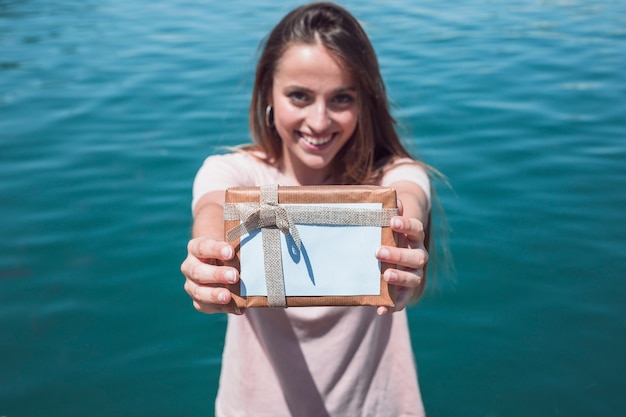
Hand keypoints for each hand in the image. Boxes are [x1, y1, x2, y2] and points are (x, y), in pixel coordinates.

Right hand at [180, 237, 243, 314]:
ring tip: (228, 297)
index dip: (215, 249)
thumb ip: (238, 241)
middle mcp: (190, 267)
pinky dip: (225, 308)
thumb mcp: (232, 243)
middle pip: (198, 272)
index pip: (202, 247)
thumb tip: (253, 234)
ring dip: (214, 295)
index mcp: (196, 248)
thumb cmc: (230, 252)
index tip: (230, 252)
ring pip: (199, 292)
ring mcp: (192, 285)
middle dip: (217, 275)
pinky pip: (208, 307)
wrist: (227, 266)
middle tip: (235, 276)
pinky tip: (239, 308)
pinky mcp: (199, 301)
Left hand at [375, 199, 428, 314]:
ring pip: (414, 279)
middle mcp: (418, 257)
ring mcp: (414, 275)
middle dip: (399, 254)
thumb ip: (386, 213)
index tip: (392, 221)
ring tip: (385, 276)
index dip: (406, 225)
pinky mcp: (404, 293)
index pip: (416, 229)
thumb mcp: (384, 224)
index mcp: (415, 238)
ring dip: (400, 277)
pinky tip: (380, 309)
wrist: (390, 255)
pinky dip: (392, 306)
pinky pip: (402, 301)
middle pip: (416, 257)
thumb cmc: (386, 236)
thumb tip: (390, 196)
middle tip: (378, 251)